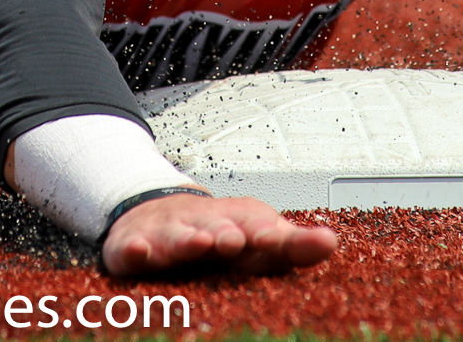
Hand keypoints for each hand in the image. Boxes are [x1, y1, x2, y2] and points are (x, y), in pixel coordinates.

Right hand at [101, 194, 336, 277]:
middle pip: (216, 229)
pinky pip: (132, 250)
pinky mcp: (135, 245)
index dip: (265, 233)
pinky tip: (139, 252)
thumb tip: (330, 242)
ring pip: (177, 238)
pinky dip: (135, 250)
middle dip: (225, 234)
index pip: (258, 227)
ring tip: (197, 244)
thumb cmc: (219, 232)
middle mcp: (205, 226)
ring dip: (186, 240)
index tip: (273, 239)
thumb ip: (293, 246)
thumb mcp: (258, 239)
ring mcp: (169, 234)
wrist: (159, 210)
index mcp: (240, 225)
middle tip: (234, 241)